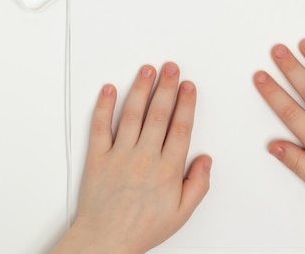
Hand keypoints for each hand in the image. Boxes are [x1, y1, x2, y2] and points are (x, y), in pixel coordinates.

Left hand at [52, 63, 211, 253]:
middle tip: (171, 68)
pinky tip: (110, 89)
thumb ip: (198, 184)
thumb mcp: (182, 213)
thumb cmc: (142, 228)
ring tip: (147, 70)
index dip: (186, 103)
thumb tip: (206, 160)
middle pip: (159, 114)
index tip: (189, 87)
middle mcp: (144, 157)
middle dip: (167, 87)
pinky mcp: (98, 158)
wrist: (105, 242)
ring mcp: (119, 155)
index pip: (180, 127)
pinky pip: (100, 127)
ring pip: (132, 114)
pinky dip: (104, 106)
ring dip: (141, 89)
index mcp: (167, 169)